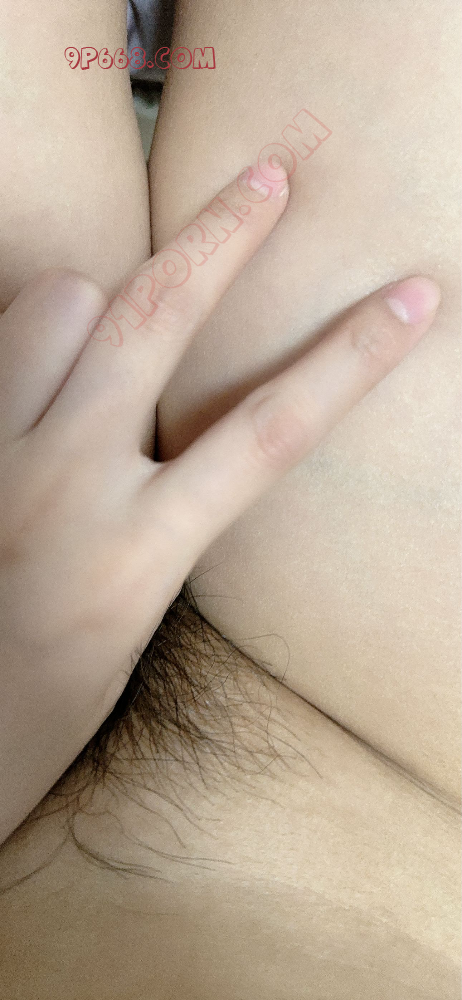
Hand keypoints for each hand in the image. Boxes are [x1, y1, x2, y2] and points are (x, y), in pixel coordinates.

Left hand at [0, 166, 439, 843]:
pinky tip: (32, 364)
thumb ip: (156, 522)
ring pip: (60, 305)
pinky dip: (25, 332)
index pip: (270, 433)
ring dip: (94, 296)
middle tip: (267, 179)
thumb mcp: (126, 624)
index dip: (352, 359)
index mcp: (136, 557)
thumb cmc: (36, 705)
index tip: (411, 304)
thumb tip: (167, 435)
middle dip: (225, 239)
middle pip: (160, 322)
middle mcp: (65, 489)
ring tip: (98, 322)